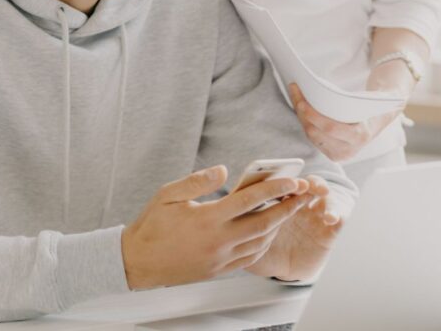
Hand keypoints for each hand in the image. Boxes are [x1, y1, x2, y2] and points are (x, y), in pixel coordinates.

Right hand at [120, 164, 311, 289]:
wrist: (136, 263)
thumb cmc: (151, 227)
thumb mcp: (169, 195)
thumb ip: (198, 180)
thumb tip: (223, 170)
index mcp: (208, 219)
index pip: (250, 200)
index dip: (275, 188)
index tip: (292, 179)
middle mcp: (218, 241)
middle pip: (264, 223)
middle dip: (288, 207)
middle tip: (304, 194)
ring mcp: (220, 258)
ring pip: (260, 242)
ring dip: (279, 225)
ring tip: (290, 209)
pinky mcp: (218, 270)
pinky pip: (250, 257)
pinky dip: (264, 243)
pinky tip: (268, 232)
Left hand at [248, 175, 349, 281]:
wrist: (285, 272)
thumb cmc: (266, 252)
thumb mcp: (249, 242)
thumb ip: (240, 229)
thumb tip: (222, 217)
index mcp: (281, 201)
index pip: (284, 185)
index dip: (283, 181)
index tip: (280, 182)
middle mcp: (301, 204)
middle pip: (307, 185)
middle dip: (306, 182)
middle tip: (303, 185)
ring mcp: (317, 215)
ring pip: (325, 195)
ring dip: (324, 191)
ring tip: (321, 194)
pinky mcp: (330, 230)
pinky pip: (340, 218)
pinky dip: (338, 214)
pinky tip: (331, 218)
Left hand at [289, 82, 404, 162]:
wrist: (379, 117)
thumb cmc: (377, 104)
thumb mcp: (381, 99)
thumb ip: (383, 98)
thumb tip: (387, 95)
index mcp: (360, 137)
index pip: (330, 129)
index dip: (314, 116)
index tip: (302, 101)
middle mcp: (348, 151)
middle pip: (316, 133)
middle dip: (303, 113)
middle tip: (295, 91)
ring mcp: (337, 154)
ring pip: (311, 135)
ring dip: (301, 115)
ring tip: (295, 94)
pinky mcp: (329, 151)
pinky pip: (312, 136)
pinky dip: (304, 120)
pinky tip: (300, 104)